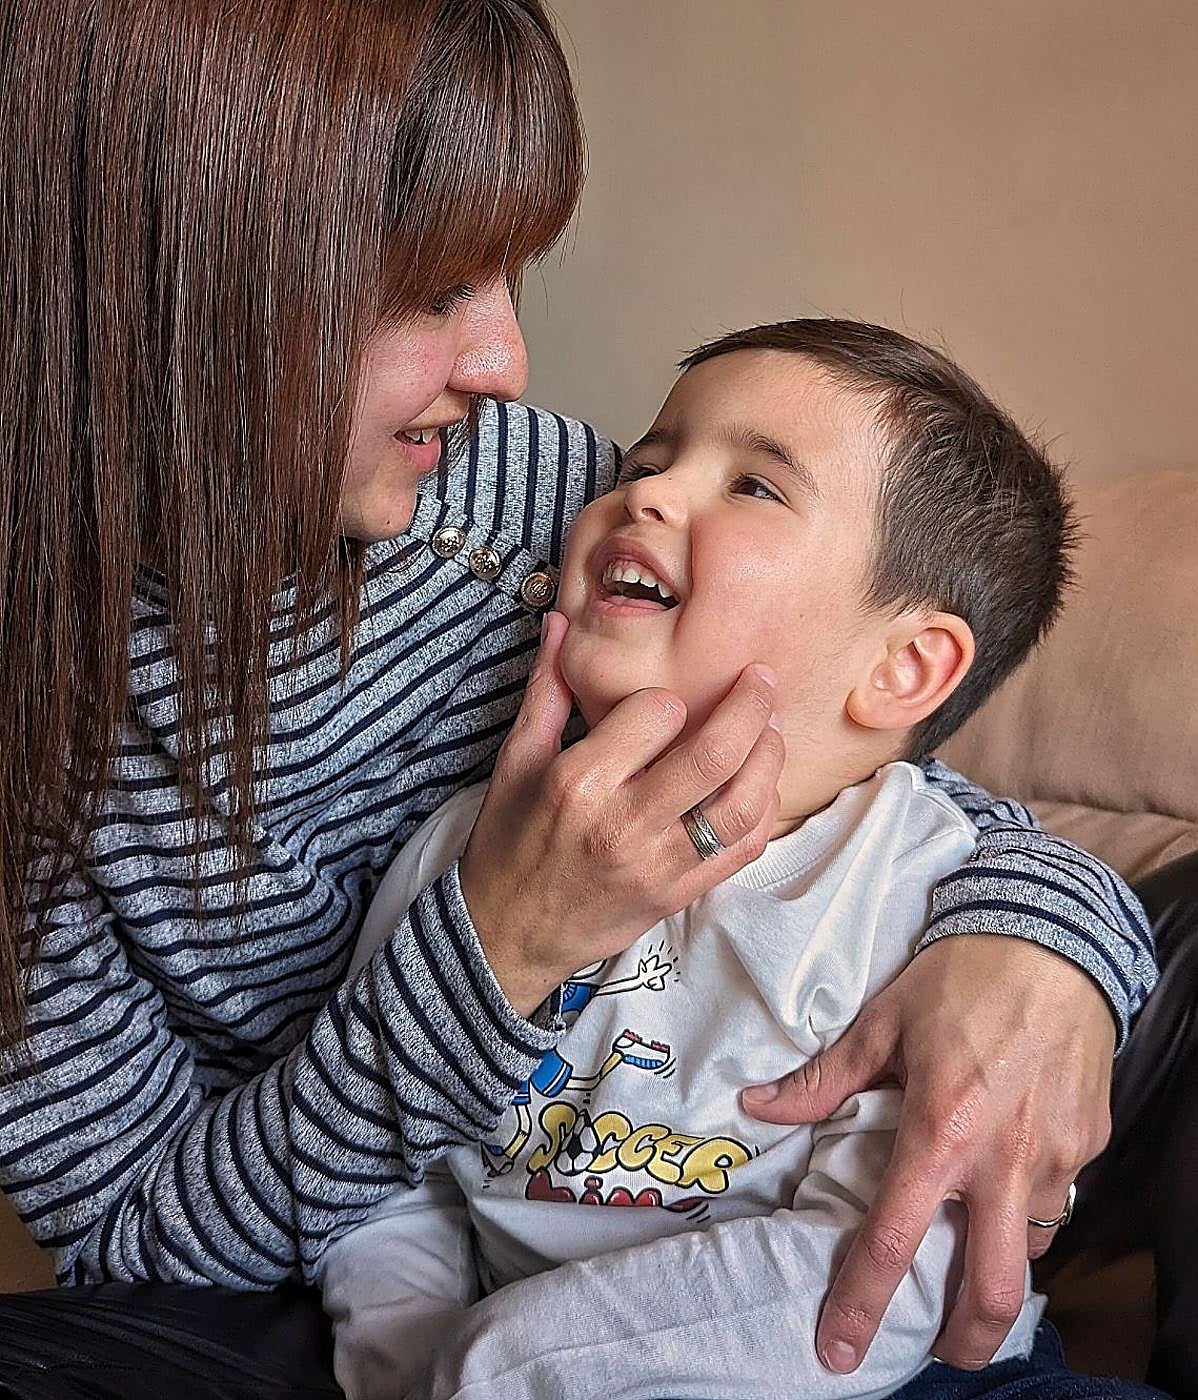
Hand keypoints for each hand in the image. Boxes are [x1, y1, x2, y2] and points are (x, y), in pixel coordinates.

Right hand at [460, 612, 784, 1015]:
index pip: (655, 714)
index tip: (665, 700)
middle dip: (751, 706)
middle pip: (714, 754)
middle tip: (761, 679)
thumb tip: (560, 623)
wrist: (507, 935)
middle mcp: (623, 824)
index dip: (668, 696)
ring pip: (741, 805)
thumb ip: (547, 691)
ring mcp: (657, 865)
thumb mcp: (516, 762)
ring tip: (771, 728)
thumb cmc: (509, 844)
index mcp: (579, 783)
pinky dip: (763, 811)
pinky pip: (742, 850)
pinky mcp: (678, 894)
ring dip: (769, 758)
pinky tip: (760, 784)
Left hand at [742, 935, 1114, 1371]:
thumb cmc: (960, 980)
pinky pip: (1058, 1199)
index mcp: (940, 1130)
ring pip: (1031, 1247)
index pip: (894, 1239)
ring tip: (970, 1252)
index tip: (838, 1347)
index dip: (861, 1302)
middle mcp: (1003, 1159)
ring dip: (999, 1261)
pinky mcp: (1088, 1144)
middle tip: (939, 1351)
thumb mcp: (881, 1023)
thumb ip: (823, 1081)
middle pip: (992, 1289)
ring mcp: (1055, 1157)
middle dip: (964, 1340)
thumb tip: (759, 1107)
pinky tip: (1006, 1184)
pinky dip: (1029, 1208)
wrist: (1052, 942)